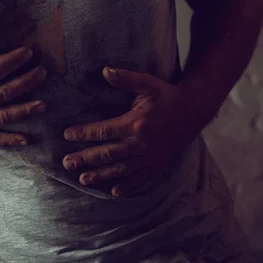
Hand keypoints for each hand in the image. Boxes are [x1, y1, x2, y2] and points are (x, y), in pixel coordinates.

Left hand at [62, 67, 197, 196]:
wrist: (195, 110)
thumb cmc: (168, 95)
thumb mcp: (148, 83)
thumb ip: (126, 79)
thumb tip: (105, 70)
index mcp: (135, 124)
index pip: (103, 131)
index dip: (84, 133)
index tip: (67, 135)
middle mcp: (140, 144)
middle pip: (107, 154)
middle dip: (85, 159)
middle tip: (67, 163)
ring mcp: (149, 157)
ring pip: (121, 169)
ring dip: (101, 175)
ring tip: (83, 180)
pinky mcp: (158, 164)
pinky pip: (140, 178)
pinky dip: (127, 186)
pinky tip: (114, 192)